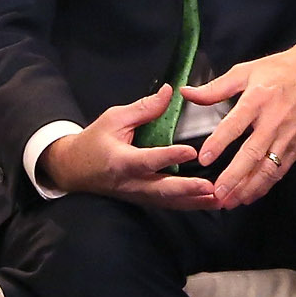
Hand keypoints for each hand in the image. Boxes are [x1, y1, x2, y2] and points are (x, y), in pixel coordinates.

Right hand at [40, 86, 222, 207]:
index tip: (191, 152)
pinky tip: (211, 202)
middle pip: (162, 191)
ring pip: (169, 203)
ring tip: (221, 199)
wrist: (73, 169)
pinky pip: (169, 205)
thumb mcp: (114, 118)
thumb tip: (169, 91)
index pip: (147, 160)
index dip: (169, 157)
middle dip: (188, 191)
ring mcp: (138, 195)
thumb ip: (144, 108)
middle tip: (213, 188)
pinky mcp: (144, 200)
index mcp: (121, 161)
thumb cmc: (94, 141)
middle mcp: (131, 183)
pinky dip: (191, 205)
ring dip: (196, 202)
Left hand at [185, 39, 295, 210]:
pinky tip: (251, 195)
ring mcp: (289, 135)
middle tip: (217, 193)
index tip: (204, 159)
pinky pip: (281, 169)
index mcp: (258, 99)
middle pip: (252, 153)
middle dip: (234, 177)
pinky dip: (266, 185)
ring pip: (268, 167)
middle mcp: (274, 120)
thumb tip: (186, 93)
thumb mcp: (247, 71)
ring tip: (231, 201)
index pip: (235, 124)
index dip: (219, 143)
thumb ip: (216, 88)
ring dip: (249, 187)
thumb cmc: (282, 69)